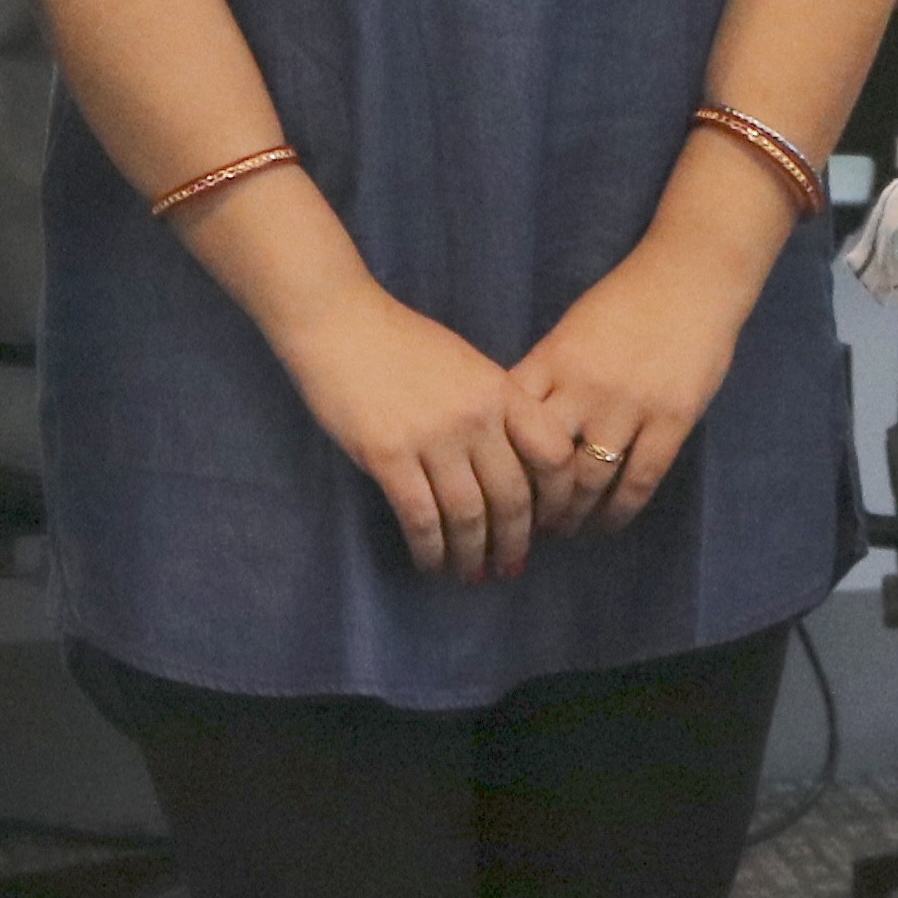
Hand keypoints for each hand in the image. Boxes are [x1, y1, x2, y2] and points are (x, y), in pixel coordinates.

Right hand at [275, 283, 543, 579]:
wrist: (339, 323)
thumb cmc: (401, 342)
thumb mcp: (465, 366)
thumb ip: (492, 409)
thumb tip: (508, 468)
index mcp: (501, 390)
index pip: (552, 454)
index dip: (558, 498)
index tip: (550, 523)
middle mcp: (476, 417)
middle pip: (512, 496)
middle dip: (514, 542)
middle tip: (510, 567)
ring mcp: (433, 437)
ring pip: (468, 516)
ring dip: (472, 554)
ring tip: (470, 574)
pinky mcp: (389, 455)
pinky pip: (421, 518)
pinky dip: (430, 550)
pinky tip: (431, 563)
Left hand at [507, 233, 755, 538]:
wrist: (691, 277)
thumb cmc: (626, 301)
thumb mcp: (572, 330)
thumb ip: (547, 374)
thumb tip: (515, 426)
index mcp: (554, 359)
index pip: (512, 425)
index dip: (501, 464)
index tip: (498, 488)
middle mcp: (585, 386)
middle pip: (545, 462)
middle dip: (534, 503)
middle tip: (530, 524)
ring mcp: (630, 405)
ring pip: (590, 480)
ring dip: (574, 514)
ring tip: (567, 527)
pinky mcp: (672, 420)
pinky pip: (639, 481)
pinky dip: (619, 511)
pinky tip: (609, 522)